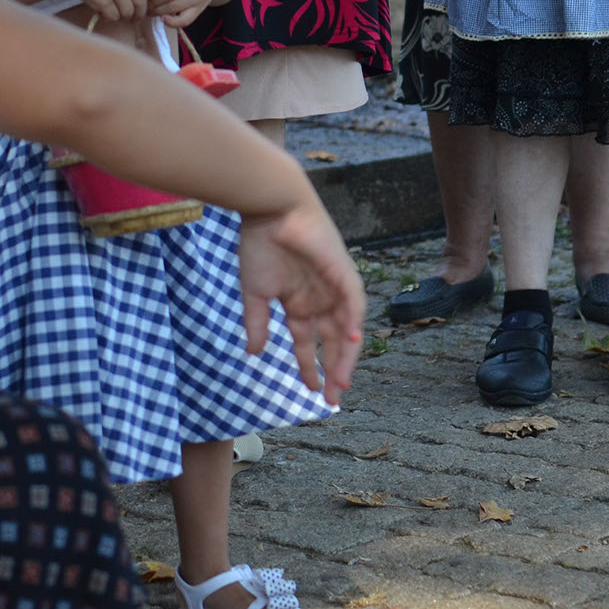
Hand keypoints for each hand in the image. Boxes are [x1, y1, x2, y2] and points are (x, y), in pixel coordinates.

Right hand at [237, 195, 364, 404]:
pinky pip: (354, 302)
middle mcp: (320, 299)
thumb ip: (257, 323)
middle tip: (331, 398)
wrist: (270, 210)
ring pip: (346, 328)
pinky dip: (353, 322)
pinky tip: (349, 342)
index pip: (308, 342)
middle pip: (332, 342)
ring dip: (345, 355)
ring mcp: (334, 287)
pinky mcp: (343, 273)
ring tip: (340, 381)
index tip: (311, 391)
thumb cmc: (260, 244)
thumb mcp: (255, 292)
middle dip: (333, 369)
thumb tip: (254, 354)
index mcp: (299, 303)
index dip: (309, 366)